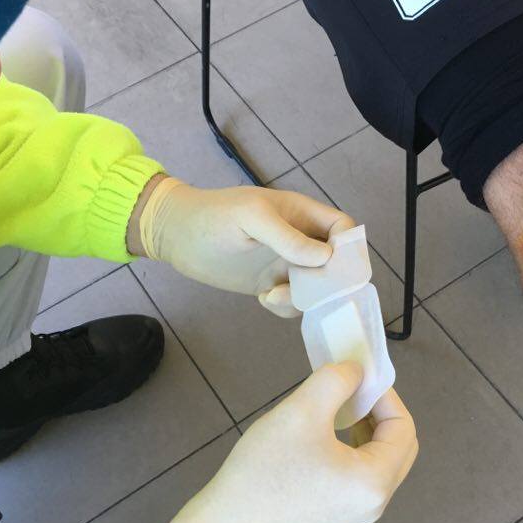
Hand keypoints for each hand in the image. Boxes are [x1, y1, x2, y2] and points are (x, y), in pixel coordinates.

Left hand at [132, 177, 354, 316]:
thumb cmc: (212, 217)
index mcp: (301, 214)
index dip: (348, 248)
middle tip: (306, 292)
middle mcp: (299, 240)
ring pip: (317, 288)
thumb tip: (324, 258)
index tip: (336, 269)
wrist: (174, 236)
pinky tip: (263, 299)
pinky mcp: (269, 284)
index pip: (342, 228)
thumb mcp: (250, 216)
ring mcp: (285, 264)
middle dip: (329, 282)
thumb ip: (288, 236)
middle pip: (336, 263)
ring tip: (272, 297)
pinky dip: (285, 307)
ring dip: (304, 299)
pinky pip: (294, 302)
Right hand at [144, 363, 417, 522]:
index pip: (404, 428)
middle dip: (380, 412)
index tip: (358, 376)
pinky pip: (361, 477)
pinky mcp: (337, 517)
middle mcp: (375, 503)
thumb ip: (337, 381)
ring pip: (380, 462)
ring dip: (366, 429)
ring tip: (336, 409)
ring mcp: (357, 514)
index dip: (386, 395)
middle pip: (399, 448)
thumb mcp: (302, 411)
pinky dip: (353, 450)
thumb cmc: (267, 468)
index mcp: (376, 480)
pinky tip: (324, 436)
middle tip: (352, 390)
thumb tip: (357, 372)